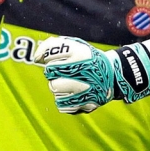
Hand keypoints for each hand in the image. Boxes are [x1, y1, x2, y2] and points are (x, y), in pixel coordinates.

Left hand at [34, 36, 149, 112]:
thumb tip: (37, 58)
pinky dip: (64, 99)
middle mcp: (84, 70)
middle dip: (52, 70)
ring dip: (58, 85)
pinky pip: (61, 104)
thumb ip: (55, 46)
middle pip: (50, 71)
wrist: (113, 76)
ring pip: (54, 88)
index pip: (50, 52)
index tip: (52, 57)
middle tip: (63, 70)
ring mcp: (85, 89)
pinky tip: (73, 93)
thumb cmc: (88, 60)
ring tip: (70, 82)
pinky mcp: (85, 104)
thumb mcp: (77, 45)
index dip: (46, 55)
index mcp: (81, 53)